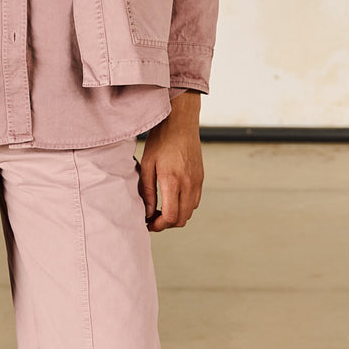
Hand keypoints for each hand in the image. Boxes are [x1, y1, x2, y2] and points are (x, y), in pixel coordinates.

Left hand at [138, 92, 203, 230]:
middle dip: (167, 224)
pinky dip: (185, 206)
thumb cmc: (161, 140)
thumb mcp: (147, 165)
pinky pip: (195, 201)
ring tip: (161, 209)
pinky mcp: (201, 178)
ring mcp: (197, 181)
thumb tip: (147, 211)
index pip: (171, 216)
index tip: (149, 223)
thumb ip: (147, 191)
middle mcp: (188, 184)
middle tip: (153, 218)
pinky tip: (173, 199)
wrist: (180, 123)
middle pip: (182, 219)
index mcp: (173, 181)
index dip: (159, 225)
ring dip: (177, 216)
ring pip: (191, 211)